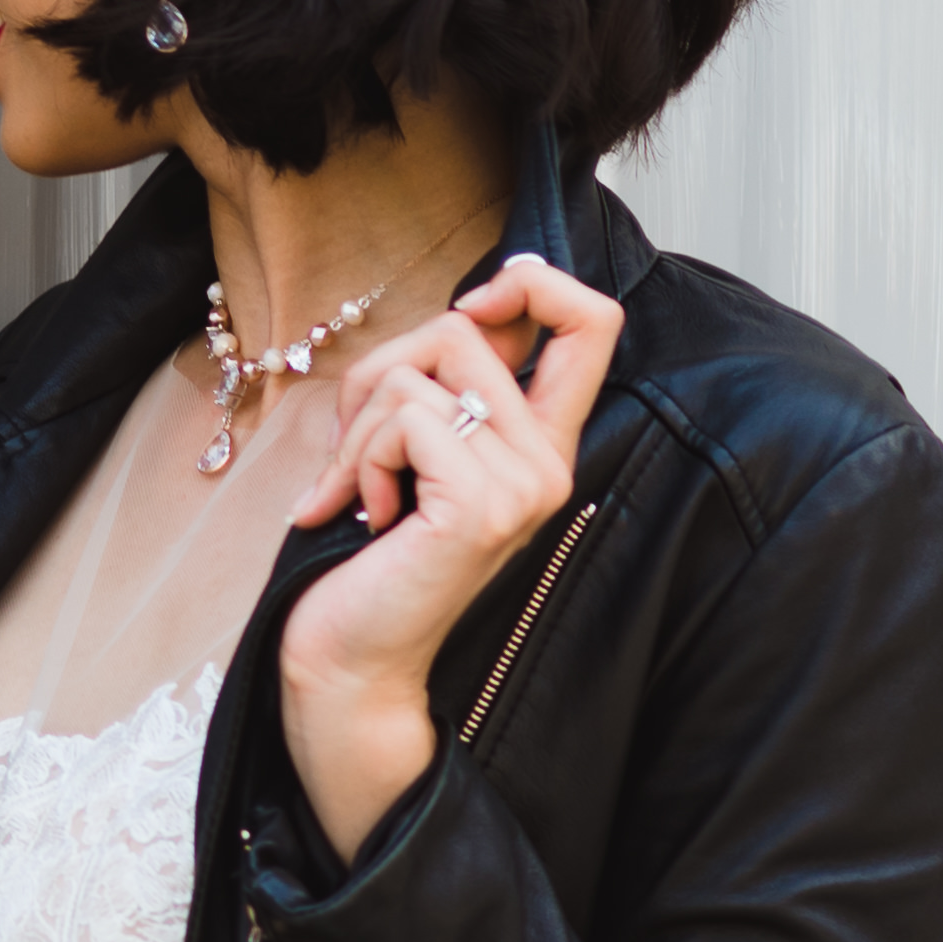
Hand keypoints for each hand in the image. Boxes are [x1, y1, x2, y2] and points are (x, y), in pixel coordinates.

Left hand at [279, 257, 624, 852]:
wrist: (348, 659)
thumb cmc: (366, 556)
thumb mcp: (413, 454)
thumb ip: (445, 387)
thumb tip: (466, 308)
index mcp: (540, 444)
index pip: (594, 322)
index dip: (535, 282)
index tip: (471, 304)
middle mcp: (548, 462)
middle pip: (465, 329)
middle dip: (380, 371)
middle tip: (357, 446)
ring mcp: (523, 486)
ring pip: (420, 371)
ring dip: (357, 428)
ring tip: (360, 493)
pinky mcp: (481, 506)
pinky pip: (404, 418)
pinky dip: (358, 460)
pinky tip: (368, 519)